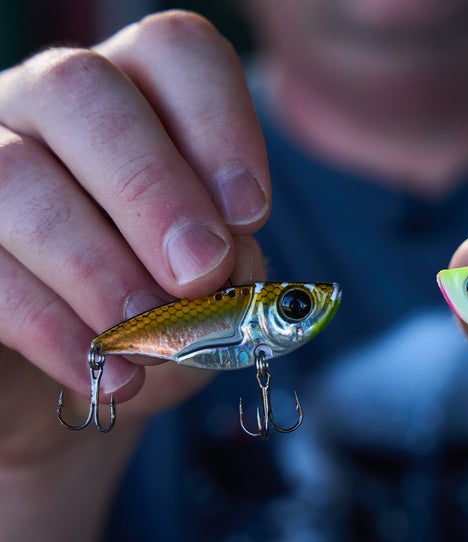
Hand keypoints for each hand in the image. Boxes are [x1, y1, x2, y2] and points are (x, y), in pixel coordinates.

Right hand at [0, 11, 267, 541]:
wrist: (84, 370)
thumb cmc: (157, 313)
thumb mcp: (207, 287)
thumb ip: (225, 263)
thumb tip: (224, 262)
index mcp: (137, 98)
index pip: (174, 53)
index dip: (218, 123)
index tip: (251, 212)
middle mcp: (49, 107)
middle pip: (81, 91)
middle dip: (152, 188)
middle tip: (201, 271)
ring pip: (14, 174)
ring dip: (95, 264)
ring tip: (145, 336)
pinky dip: (50, 325)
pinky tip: (104, 369)